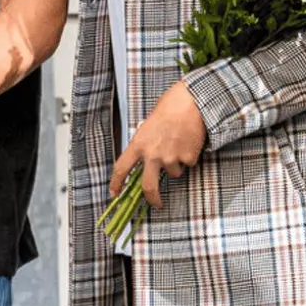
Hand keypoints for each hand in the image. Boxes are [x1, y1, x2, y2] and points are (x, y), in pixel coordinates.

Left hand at [111, 80, 207, 209]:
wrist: (191, 102)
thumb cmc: (169, 108)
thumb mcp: (147, 126)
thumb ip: (144, 144)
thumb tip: (145, 159)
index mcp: (138, 144)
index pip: (121, 168)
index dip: (116, 183)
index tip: (114, 193)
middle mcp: (152, 154)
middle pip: (148, 186)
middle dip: (152, 198)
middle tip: (156, 203)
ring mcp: (170, 158)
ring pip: (173, 172)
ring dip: (176, 163)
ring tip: (179, 143)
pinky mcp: (187, 158)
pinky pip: (188, 164)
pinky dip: (189, 156)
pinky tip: (189, 141)